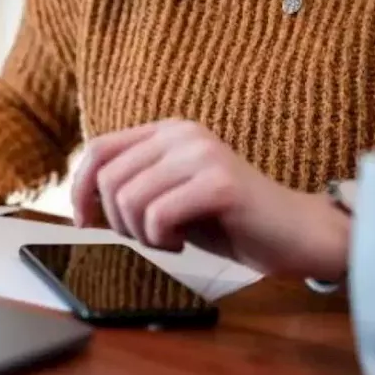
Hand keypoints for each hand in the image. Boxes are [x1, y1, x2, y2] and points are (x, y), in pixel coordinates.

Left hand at [71, 119, 349, 278]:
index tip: (85, 222)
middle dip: (119, 222)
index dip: (79, 189)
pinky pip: (159, 215)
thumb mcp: (170, 197)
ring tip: (173, 239)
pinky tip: (185, 242)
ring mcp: (203, 154)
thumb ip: (133, 187)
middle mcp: (183, 134)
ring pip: (130, 200)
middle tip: (151, 237)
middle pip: (109, 180)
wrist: (294, 235)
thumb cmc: (228, 221)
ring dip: (143, 234)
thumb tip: (81, 202)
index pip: (98, 150)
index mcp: (167, 132)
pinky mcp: (220, 183)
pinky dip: (163, 240)